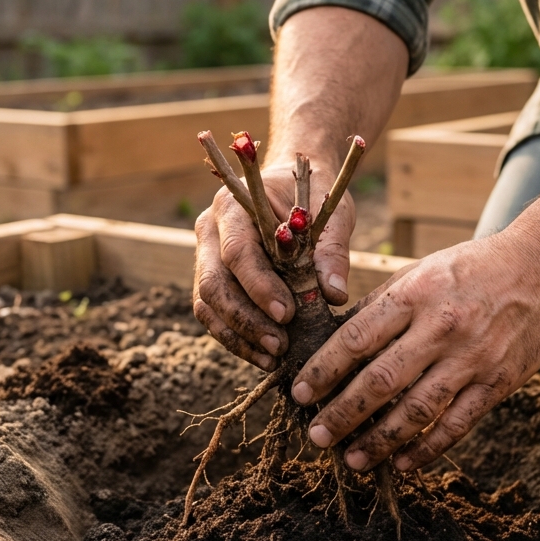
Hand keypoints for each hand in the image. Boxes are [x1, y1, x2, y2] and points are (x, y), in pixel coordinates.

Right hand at [193, 160, 354, 369]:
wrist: (292, 183)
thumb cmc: (312, 195)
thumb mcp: (332, 214)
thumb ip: (332, 251)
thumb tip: (334, 295)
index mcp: (234, 206)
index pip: (237, 251)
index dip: (259, 287)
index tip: (287, 314)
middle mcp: (210, 229)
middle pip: (214, 283)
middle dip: (246, 320)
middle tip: (279, 345)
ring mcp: (205, 255)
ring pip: (207, 304)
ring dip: (238, 336)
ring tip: (273, 357)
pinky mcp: (211, 277)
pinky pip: (212, 313)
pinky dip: (235, 338)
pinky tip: (262, 355)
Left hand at [289, 233, 539, 470]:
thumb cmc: (470, 269)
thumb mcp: (420, 271)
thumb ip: (381, 306)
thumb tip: (335, 341)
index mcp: (415, 295)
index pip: (357, 338)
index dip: (324, 370)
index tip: (300, 394)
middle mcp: (442, 327)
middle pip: (381, 380)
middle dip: (343, 413)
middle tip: (317, 436)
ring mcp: (473, 358)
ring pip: (417, 410)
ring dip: (380, 440)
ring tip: (352, 459)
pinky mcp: (498, 382)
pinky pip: (457, 424)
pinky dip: (428, 448)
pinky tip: (402, 463)